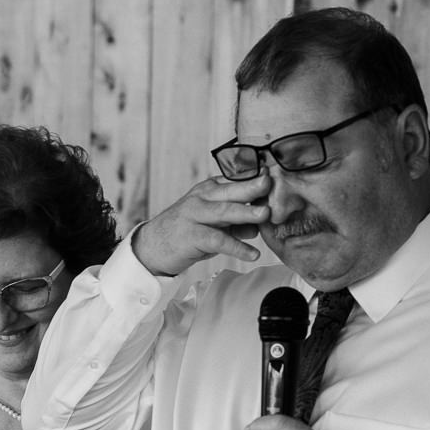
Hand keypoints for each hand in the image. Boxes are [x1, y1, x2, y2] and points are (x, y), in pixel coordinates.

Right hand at [133, 175, 271, 275]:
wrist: (153, 247)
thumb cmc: (187, 233)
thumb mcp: (214, 224)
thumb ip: (236, 223)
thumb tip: (259, 226)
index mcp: (209, 190)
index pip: (235, 180)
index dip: (255, 177)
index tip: (276, 175)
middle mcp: (201, 198)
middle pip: (230, 190)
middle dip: (252, 186)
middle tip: (272, 184)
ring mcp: (194, 216)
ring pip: (223, 211)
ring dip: (245, 212)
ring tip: (266, 215)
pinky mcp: (191, 236)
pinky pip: (217, 240)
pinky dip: (236, 247)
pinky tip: (253, 254)